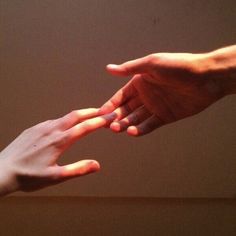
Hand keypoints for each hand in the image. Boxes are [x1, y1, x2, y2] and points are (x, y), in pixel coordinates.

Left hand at [0, 108, 115, 195]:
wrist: (1, 170)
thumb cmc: (28, 176)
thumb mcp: (56, 177)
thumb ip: (78, 170)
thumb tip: (97, 165)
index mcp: (59, 141)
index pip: (85, 127)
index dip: (100, 121)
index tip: (110, 117)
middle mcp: (52, 130)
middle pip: (76, 115)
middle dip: (92, 112)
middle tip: (103, 111)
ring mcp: (41, 127)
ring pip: (65, 117)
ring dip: (79, 115)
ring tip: (88, 117)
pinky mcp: (34, 129)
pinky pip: (54, 121)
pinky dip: (66, 120)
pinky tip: (66, 125)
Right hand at [100, 52, 226, 135]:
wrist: (205, 77)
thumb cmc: (178, 66)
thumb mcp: (152, 64)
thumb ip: (130, 69)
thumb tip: (109, 68)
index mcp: (140, 82)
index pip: (120, 96)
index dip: (110, 105)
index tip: (100, 114)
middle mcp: (145, 95)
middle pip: (126, 109)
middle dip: (116, 117)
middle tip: (108, 125)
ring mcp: (154, 107)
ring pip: (136, 119)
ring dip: (126, 124)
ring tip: (117, 129)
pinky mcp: (164, 116)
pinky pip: (149, 125)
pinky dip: (141, 129)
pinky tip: (132, 132)